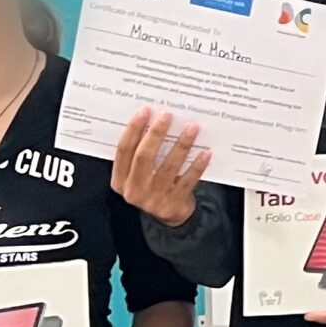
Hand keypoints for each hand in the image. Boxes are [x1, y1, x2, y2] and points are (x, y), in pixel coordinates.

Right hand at [110, 110, 212, 224]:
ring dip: (181, 145)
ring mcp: (153, 199)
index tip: (146, 111)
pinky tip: (205, 152)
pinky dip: (197, 165)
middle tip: (167, 115)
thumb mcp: (138, 174)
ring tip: (192, 128)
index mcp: (120, 180)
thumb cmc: (153, 186)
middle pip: (144, 156)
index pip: (124, 150)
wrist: (169, 216)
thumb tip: (153, 120)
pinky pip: (187, 180)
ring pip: (168, 166)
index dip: (134, 129)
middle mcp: (133, 190)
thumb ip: (139, 154)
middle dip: (156, 133)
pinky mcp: (173, 204)